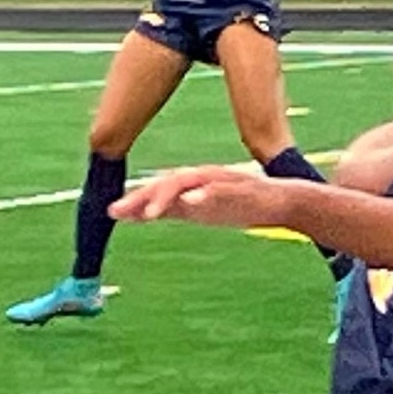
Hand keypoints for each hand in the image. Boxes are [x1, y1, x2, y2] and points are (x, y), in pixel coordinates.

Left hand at [111, 164, 292, 229]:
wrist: (281, 201)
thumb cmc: (240, 205)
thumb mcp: (200, 210)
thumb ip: (172, 209)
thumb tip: (139, 214)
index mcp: (190, 186)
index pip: (157, 190)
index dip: (135, 200)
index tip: (111, 213)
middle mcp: (200, 178)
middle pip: (166, 184)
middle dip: (142, 197)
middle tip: (119, 212)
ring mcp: (220, 181)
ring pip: (187, 183)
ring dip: (167, 196)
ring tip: (151, 214)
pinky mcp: (241, 187)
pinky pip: (220, 188)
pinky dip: (205, 193)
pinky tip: (191, 201)